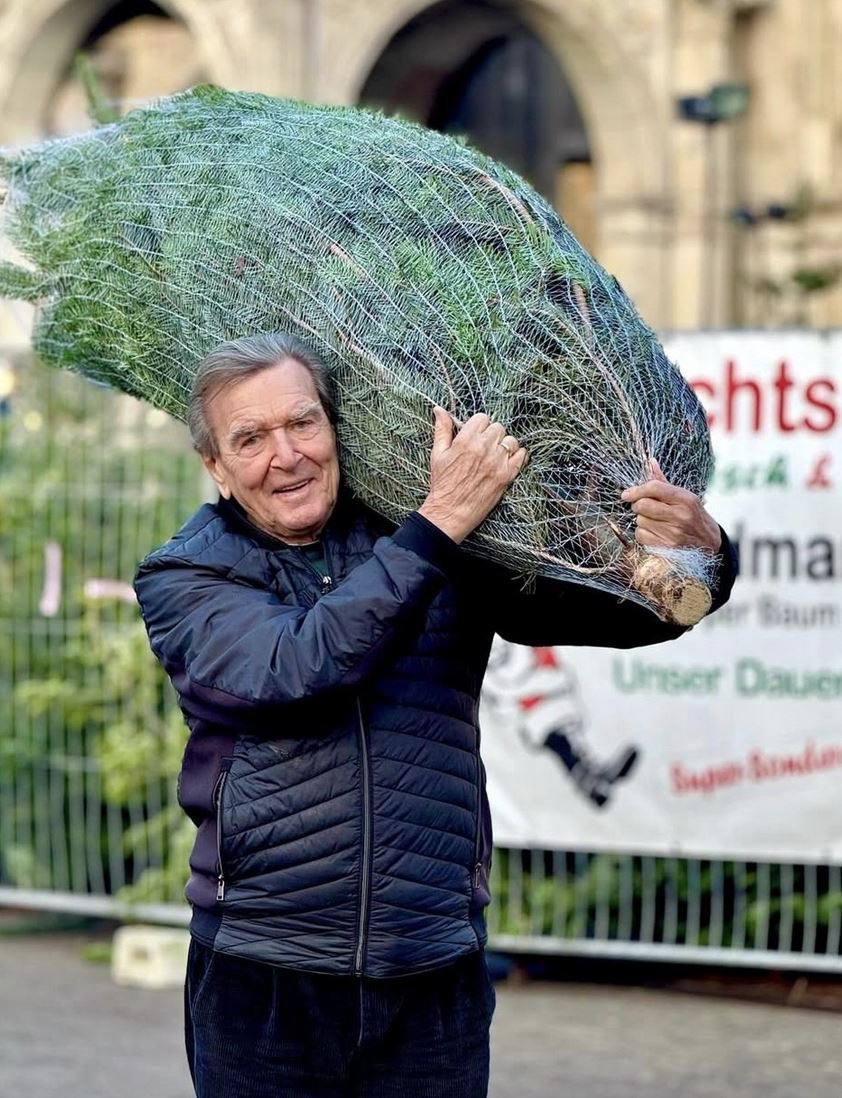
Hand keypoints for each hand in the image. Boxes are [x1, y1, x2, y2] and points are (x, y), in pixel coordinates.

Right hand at [418, 407, 526, 542]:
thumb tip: (439, 409)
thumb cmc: (442, 483)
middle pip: (498, 428)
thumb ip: (442, 429)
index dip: (479, 426)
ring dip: (505, 445)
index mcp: (466, 440)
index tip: (477, 435)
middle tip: (485, 447)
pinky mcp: (507, 475)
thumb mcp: (438, 454)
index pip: (483, 418)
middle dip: (492, 436)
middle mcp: (484, 448)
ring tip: (496, 456)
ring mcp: (497, 462)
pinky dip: (518, 456)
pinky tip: (508, 461)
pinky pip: (522, 456)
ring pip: (511, 441)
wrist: (450, 512)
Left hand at [620, 459, 720, 552]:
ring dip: (642, 520)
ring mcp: (673, 533)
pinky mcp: (666, 547)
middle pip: (643, 504)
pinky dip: (643, 533)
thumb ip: (664, 482)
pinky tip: (654, 532)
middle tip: (643, 506)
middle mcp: (680, 516)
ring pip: (640, 520)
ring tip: (655, 520)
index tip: (627, 494)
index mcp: (686, 499)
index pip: (654, 488)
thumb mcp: (685, 497)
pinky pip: (640, 535)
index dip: (636, 490)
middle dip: (638, 504)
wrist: (709, 543)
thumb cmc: (694, 517)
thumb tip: (650, 462)